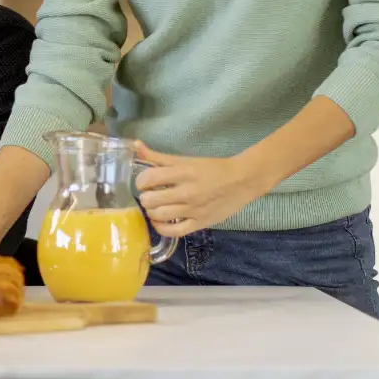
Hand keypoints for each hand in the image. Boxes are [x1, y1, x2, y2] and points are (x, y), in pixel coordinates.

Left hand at [132, 142, 279, 238]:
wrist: (242, 181)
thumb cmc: (212, 168)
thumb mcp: (185, 159)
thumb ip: (158, 156)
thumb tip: (136, 146)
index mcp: (183, 172)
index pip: (148, 178)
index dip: (140, 181)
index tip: (145, 182)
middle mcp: (186, 192)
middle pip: (150, 200)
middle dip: (145, 197)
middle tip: (150, 195)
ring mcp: (193, 210)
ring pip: (158, 216)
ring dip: (151, 211)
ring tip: (156, 207)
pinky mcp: (199, 223)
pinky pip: (173, 231)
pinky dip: (161, 227)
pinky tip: (160, 221)